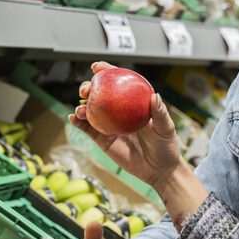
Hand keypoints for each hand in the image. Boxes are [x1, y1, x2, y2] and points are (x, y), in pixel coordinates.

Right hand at [70, 62, 183, 185]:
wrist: (158, 170)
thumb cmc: (166, 146)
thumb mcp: (166, 129)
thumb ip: (160, 113)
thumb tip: (154, 96)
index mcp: (132, 102)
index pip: (118, 82)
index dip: (106, 72)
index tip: (97, 67)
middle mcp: (118, 111)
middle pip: (99, 94)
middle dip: (88, 87)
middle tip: (87, 90)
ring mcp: (109, 124)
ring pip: (90, 110)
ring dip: (81, 106)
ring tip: (80, 109)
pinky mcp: (102, 140)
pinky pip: (87, 129)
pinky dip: (78, 122)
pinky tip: (73, 119)